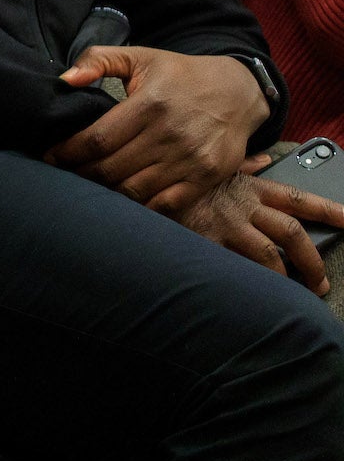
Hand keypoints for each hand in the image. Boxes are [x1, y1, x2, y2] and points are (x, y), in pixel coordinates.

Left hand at [48, 47, 267, 212]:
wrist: (238, 91)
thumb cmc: (180, 74)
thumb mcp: (140, 56)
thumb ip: (98, 59)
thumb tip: (65, 80)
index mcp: (150, 104)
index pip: (98, 139)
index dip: (69, 152)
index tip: (51, 157)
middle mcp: (170, 135)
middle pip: (112, 169)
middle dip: (82, 174)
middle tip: (66, 174)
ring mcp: (191, 159)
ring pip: (135, 189)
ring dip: (107, 192)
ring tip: (90, 186)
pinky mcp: (207, 177)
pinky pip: (166, 204)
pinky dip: (141, 206)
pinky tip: (124, 200)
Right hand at [171, 172, 343, 292]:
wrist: (137, 183)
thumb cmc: (176, 177)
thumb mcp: (211, 166)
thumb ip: (242, 167)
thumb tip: (264, 162)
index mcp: (248, 187)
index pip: (297, 198)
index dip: (328, 209)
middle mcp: (242, 207)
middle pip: (292, 232)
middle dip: (313, 261)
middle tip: (322, 283)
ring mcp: (225, 226)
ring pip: (271, 257)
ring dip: (288, 280)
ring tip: (296, 297)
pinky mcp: (205, 243)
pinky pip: (237, 269)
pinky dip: (252, 285)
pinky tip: (260, 298)